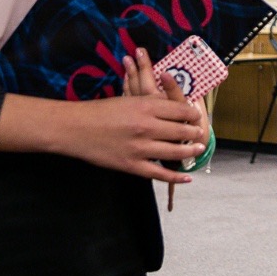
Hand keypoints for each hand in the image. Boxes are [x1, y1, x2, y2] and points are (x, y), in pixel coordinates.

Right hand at [48, 49, 204, 182]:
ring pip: (175, 151)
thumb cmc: (100, 111)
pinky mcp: (132, 165)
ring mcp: (140, 148)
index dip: (192, 114)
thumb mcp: (129, 99)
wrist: (75, 128)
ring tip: (198, 149)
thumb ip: (151, 102)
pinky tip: (187, 177)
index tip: (196, 115)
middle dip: (194, 132)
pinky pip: (159, 173)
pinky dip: (175, 176)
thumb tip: (172, 104)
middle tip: (201, 133)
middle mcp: (146, 126)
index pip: (180, 110)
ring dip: (190, 151)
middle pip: (181, 130)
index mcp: (146, 105)